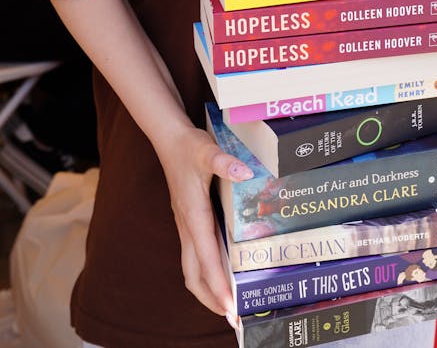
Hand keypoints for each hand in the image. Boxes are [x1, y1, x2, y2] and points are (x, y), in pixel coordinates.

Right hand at [156, 122, 252, 318]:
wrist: (169, 139)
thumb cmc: (189, 147)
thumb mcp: (208, 150)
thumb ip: (225, 162)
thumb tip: (245, 173)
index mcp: (193, 215)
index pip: (206, 258)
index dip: (218, 285)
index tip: (230, 307)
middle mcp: (187, 226)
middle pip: (194, 275)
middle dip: (212, 299)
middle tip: (233, 318)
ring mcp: (186, 226)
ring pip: (192, 268)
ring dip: (207, 290)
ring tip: (227, 306)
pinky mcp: (188, 222)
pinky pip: (195, 256)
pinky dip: (207, 273)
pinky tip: (222, 274)